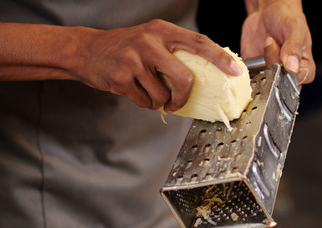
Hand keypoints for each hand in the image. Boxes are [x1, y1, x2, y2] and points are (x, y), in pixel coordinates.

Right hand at [72, 19, 242, 111]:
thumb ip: (175, 50)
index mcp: (162, 30)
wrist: (87, 50)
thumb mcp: (152, 38)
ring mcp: (134, 60)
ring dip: (159, 101)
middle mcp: (149, 42)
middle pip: (184, 78)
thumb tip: (207, 72)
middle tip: (178, 101)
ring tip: (148, 90)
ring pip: (163, 95)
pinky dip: (144, 102)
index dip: (219, 58)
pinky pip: (145, 101)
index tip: (235, 71)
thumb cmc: (126, 47)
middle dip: (184, 96)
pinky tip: (135, 90)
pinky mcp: (121, 77)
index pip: (199, 42)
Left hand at [241, 0, 314, 84]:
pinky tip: (254, 52)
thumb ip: (294, 47)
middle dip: (272, 63)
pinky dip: (247, 69)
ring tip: (267, 43)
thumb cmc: (287, 19)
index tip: (283, 58)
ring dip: (261, 64)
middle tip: (273, 42)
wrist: (267, 13)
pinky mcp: (255, 72)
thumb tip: (292, 68)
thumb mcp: (295, 28)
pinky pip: (249, 79)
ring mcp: (270, 74)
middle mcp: (287, 75)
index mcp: (304, 68)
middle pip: (278, 84)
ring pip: (263, 83)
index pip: (298, 83)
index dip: (287, 74)